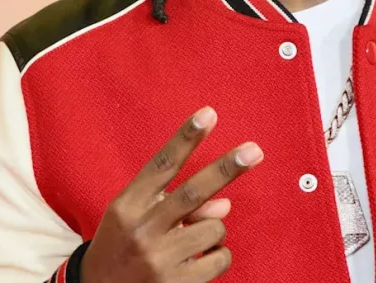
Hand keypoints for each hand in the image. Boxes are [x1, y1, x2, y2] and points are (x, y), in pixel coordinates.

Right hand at [80, 107, 262, 282]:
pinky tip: (197, 260)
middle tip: (254, 151)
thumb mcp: (136, 215)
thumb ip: (174, 201)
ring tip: (191, 240)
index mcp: (128, 206)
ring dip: (213, 228)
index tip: (208, 115)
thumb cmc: (122, 244)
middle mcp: (143, 230)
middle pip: (193, 192)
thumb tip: (224, 204)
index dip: (186, 138)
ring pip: (214, 227)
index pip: (162, 165)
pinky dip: (218, 255)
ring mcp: (160, 260)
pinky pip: (220, 258)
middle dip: (226, 169)